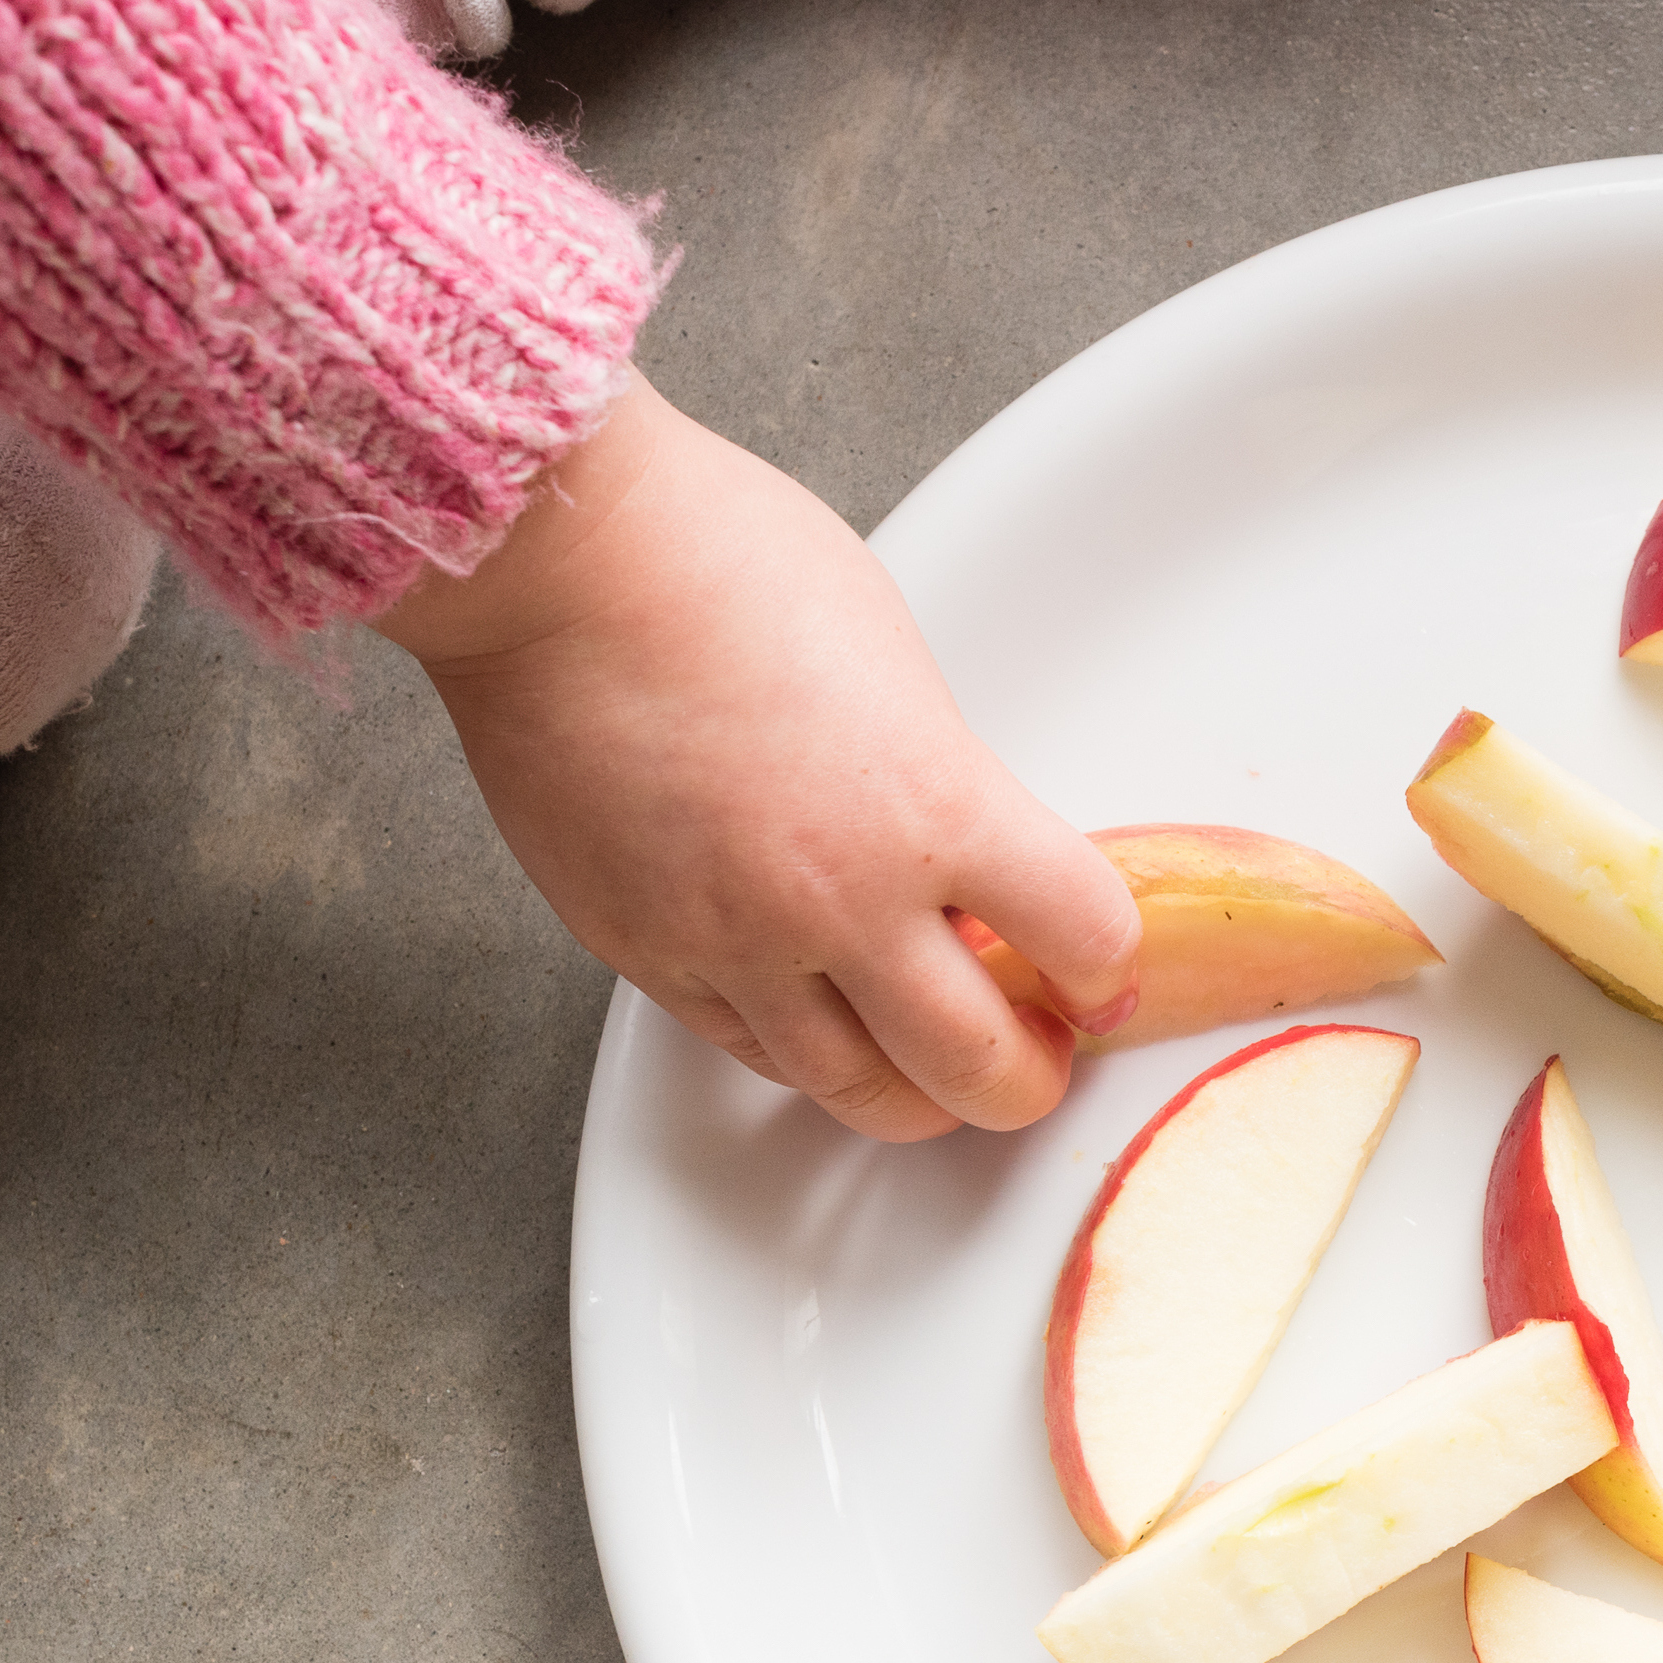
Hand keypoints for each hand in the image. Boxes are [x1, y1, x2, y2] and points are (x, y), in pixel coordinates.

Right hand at [377, 378, 1137, 1138]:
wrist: (554, 563)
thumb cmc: (717, 564)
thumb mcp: (897, 663)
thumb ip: (941, 781)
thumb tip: (963, 851)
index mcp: (935, 805)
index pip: (1086, 938)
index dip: (1108, 963)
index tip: (1100, 966)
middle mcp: (843, 897)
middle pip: (981, 1066)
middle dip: (1028, 1079)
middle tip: (1038, 1059)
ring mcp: (738, 940)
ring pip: (860, 1091)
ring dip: (920, 1098)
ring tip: (938, 1075)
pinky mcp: (648, 953)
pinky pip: (752, 1053)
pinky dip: (807, 1057)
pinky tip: (829, 1031)